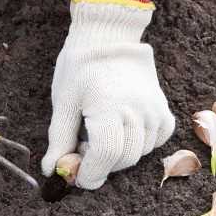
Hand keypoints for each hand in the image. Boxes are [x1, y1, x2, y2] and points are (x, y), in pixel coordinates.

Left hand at [41, 0, 174, 188]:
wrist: (109, 36)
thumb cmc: (81, 67)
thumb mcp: (63, 102)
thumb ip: (59, 139)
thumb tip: (52, 170)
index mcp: (109, 107)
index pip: (105, 156)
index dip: (89, 174)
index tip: (76, 178)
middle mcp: (138, 110)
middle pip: (122, 159)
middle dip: (100, 164)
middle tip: (82, 149)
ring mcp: (155, 111)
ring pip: (139, 153)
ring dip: (118, 154)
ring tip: (100, 134)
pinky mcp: (163, 110)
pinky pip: (155, 142)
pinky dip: (138, 144)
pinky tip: (122, 131)